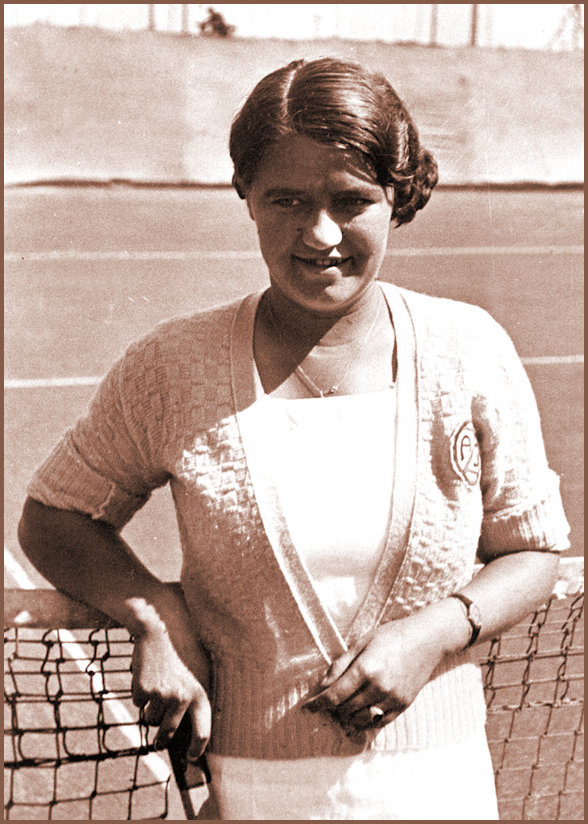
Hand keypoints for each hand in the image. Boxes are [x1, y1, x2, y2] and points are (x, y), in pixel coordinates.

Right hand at [131, 616, 210, 757]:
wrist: (155, 638)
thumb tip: (175, 740)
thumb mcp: (186, 683)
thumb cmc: (172, 665)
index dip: (197, 748)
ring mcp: (163, 694)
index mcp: (198, 695)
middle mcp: (183, 697)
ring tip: (155, 687)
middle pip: (168, 733)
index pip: (203, 730)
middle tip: (158, 744)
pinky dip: (139, 697)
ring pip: (150, 719)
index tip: (190, 757)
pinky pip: (138, 705)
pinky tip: (145, 679)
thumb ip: (186, 708)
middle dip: (161, 741)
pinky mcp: (145, 691)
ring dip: (149, 709)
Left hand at [302, 606, 447, 732]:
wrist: (427, 639)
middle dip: (331, 710)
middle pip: (345, 709)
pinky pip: (379, 723)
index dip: (318, 704)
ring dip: (346, 718)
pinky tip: (357, 719)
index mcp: (365, 668)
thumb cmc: (392, 636)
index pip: (335, 695)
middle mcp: (378, 686)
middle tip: (324, 706)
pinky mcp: (403, 705)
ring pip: (360, 719)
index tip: (306, 709)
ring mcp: (392, 698)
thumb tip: (322, 684)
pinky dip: (365, 724)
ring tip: (339, 712)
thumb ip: (341, 664)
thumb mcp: (362, 642)